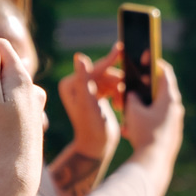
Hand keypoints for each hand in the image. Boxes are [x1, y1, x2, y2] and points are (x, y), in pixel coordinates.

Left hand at [56, 51, 123, 171]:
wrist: (97, 146)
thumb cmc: (91, 127)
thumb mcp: (88, 103)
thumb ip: (83, 79)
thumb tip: (79, 56)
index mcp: (70, 84)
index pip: (93, 69)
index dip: (108, 61)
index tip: (121, 48)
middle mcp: (76, 85)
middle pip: (103, 73)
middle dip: (115, 82)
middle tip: (125, 91)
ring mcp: (87, 90)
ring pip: (110, 80)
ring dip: (119, 89)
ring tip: (121, 104)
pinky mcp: (97, 96)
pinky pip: (113, 87)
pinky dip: (119, 93)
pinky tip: (120, 105)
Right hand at [120, 57, 184, 165]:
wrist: (153, 162)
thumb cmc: (144, 133)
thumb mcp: (133, 111)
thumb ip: (132, 97)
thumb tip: (133, 94)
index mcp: (170, 98)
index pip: (165, 72)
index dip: (154, 63)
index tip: (145, 58)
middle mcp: (176, 108)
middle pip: (161, 91)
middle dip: (145, 88)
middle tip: (133, 85)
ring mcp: (175, 122)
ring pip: (157, 108)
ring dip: (143, 107)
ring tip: (128, 112)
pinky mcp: (171, 135)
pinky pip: (157, 123)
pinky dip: (145, 122)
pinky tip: (130, 131)